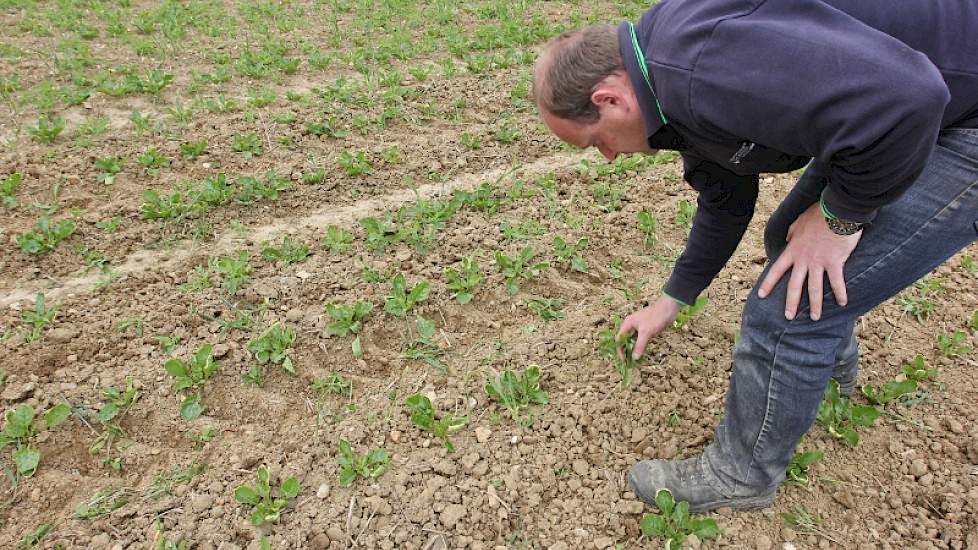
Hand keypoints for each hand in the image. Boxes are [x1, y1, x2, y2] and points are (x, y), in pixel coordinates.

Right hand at [617, 296, 681, 359]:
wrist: (669, 308)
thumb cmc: (655, 318)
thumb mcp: (646, 332)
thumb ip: (639, 345)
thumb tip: (634, 358)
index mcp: (628, 324)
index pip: (619, 338)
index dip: (620, 349)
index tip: (624, 359)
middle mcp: (631, 325)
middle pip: (625, 340)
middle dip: (626, 350)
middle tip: (630, 361)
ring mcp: (639, 327)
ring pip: (633, 340)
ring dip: (633, 349)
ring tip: (636, 359)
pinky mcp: (646, 329)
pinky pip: (640, 339)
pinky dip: (640, 346)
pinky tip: (642, 352)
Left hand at [758, 203, 860, 319]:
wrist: (837, 210)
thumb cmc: (819, 214)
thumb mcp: (798, 222)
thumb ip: (791, 233)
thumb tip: (788, 239)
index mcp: (793, 250)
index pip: (777, 269)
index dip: (768, 283)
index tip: (761, 295)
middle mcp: (804, 260)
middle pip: (794, 285)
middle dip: (791, 303)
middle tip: (788, 317)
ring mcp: (819, 262)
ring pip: (815, 289)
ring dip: (816, 305)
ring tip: (816, 318)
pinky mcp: (835, 262)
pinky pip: (837, 282)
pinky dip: (840, 293)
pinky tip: (842, 303)